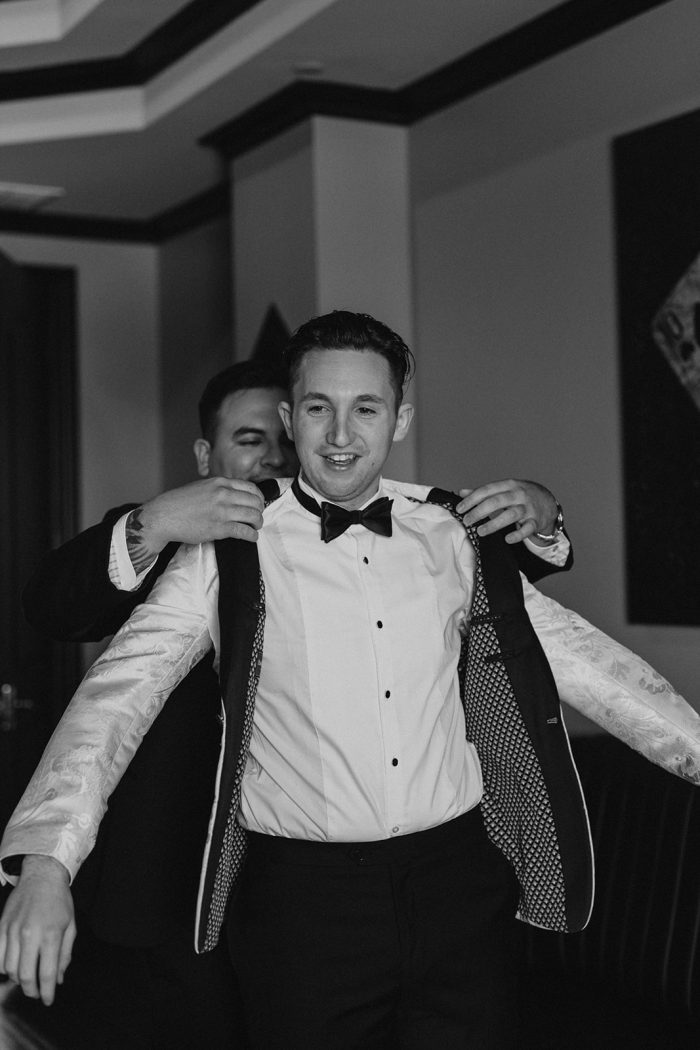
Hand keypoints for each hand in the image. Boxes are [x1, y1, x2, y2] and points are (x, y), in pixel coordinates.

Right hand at [0, 855, 75, 1005]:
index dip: (48, 992)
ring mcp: (13, 930)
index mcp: (51, 933)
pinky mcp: (2, 927)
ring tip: (27, 978)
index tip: (48, 1000)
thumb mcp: (70, 926)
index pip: (48, 973)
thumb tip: (59, 979)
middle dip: (32, 990)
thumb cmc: (59, 901)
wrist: (41, 877)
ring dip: (18, 979)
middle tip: (37, 993)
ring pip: (10, 969)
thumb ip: (65, 954)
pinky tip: (13, 967)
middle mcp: (30, 933)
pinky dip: (4, 967)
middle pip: (26, 976)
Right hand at [133, 477, 265, 556]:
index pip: (251, 488)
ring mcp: (222, 511)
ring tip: (255, 527)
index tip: (258, 504)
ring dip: (258, 523)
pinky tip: (252, 537)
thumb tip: (236, 495)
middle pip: (256, 502)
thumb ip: (220, 488)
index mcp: (220, 483)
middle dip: (260, 511)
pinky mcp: (219, 528)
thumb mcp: (202, 486)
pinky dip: (252, 535)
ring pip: (254, 516)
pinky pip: (245, 531)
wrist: (164, 516)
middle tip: (257, 518)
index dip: (259, 498)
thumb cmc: (180, 502)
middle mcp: (223, 494)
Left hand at [456, 479, 557, 544]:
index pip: (487, 490)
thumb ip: (483, 492)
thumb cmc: (521, 495)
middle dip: (479, 511)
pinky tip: (507, 539)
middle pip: (497, 501)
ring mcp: (528, 508)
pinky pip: (527, 529)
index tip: (460, 509)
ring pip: (510, 515)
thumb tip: (461, 492)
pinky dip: (517, 534)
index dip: (472, 499)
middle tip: (466, 521)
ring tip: (480, 531)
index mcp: (509, 485)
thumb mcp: (504, 489)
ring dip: (494, 524)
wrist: (548, 501)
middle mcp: (519, 494)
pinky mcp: (536, 521)